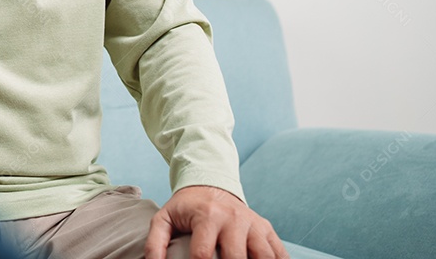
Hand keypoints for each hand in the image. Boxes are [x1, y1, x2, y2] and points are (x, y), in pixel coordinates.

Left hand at [145, 186, 288, 258]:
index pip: (203, 255)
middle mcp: (234, 219)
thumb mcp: (165, 218)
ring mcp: (253, 224)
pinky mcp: (266, 229)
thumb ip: (155, 242)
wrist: (211, 184)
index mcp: (208, 216)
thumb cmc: (186, 207)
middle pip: (237, 257)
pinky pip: (279, 252)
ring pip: (264, 256)